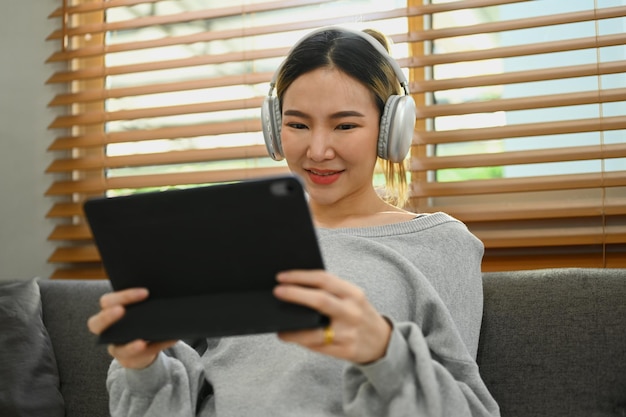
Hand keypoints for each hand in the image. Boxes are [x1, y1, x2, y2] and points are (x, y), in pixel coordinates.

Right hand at [87, 288, 176, 368]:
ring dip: (129, 347)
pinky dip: (157, 347)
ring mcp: (115, 347)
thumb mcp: (142, 309)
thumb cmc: (141, 319)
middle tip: (121, 310)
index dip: (124, 296)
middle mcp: (107, 330)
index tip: (146, 292)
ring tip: (142, 343)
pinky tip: (172, 339)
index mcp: (109, 311)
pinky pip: (140, 356)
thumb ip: (147, 303)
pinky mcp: (128, 360)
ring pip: (116, 350)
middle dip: (107, 316)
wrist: (142, 344)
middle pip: (95, 324)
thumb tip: (168, 294)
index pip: (107, 301)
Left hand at [273, 270, 390, 363]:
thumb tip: (295, 286)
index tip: (282, 276)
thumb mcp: (352, 297)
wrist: (383, 342)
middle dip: (295, 294)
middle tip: (277, 292)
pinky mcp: (345, 351)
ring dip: (293, 328)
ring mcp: (348, 333)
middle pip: (319, 301)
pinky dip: (300, 340)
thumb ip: (331, 291)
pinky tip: (289, 336)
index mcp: (353, 293)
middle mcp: (352, 312)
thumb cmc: (359, 314)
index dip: (300, 276)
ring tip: (278, 323)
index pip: (324, 279)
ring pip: (314, 331)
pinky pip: (317, 347)